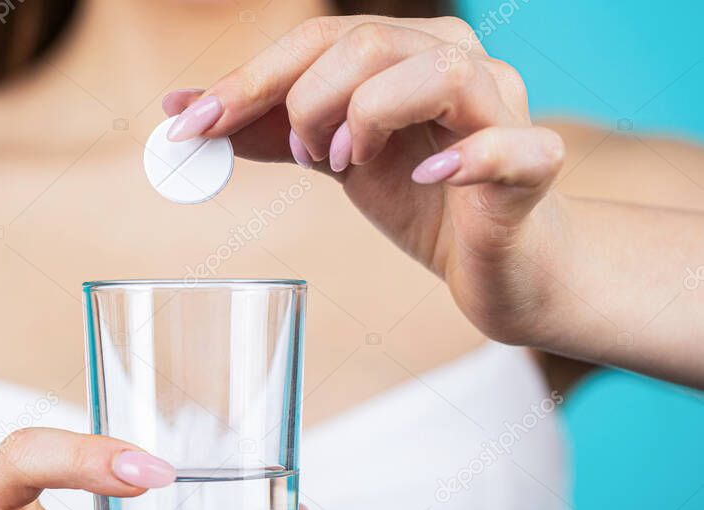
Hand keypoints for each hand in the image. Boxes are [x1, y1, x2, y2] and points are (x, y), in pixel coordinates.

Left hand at [163, 15, 565, 345]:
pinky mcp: (534, 165)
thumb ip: (267, 133)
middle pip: (366, 42)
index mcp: (405, 50)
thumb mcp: (332, 159)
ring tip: (351, 165)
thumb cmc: (420, 199)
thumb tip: (182, 111)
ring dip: (369, 118)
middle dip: (308, 103)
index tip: (189, 125)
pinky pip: (513, 145)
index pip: (317, 40)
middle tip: (307, 156)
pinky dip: (467, 157)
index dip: (247, 81)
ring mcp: (502, 108)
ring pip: (436, 70)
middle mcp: (457, 60)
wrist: (496, 263)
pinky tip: (428, 175)